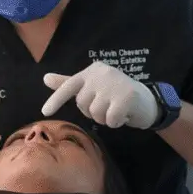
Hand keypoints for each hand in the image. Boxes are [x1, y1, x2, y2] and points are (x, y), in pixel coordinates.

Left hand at [41, 61, 158, 128]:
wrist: (147, 102)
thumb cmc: (116, 95)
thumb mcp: (91, 87)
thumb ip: (69, 83)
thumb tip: (45, 78)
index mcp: (92, 71)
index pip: (69, 86)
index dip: (56, 100)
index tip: (44, 112)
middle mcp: (102, 73)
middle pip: (82, 104)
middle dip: (93, 112)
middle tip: (107, 106)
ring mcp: (114, 83)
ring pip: (95, 113)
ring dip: (105, 118)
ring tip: (116, 110)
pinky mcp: (126, 96)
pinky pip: (109, 120)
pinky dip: (115, 123)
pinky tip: (124, 115)